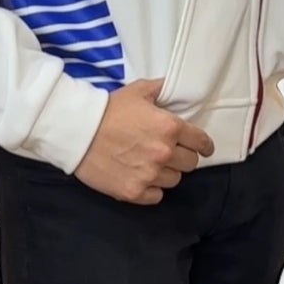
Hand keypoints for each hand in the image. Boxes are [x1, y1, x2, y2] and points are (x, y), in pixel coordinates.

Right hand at [73, 77, 214, 204]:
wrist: (79, 130)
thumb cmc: (109, 108)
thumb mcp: (138, 90)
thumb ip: (161, 89)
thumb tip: (175, 88)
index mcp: (169, 127)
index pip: (201, 142)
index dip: (204, 145)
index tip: (204, 148)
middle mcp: (164, 153)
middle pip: (190, 163)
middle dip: (183, 156)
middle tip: (170, 151)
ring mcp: (150, 175)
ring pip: (175, 180)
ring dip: (167, 172)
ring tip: (152, 162)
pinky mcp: (135, 192)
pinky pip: (157, 195)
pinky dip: (153, 188)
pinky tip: (142, 176)